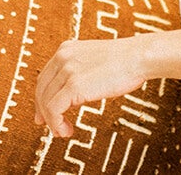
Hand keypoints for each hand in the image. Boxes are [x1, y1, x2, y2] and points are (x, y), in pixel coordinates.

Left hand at [33, 37, 148, 136]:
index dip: (41, 97)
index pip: (45, 76)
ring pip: (46, 102)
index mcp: (66, 49)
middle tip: (46, 124)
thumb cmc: (125, 61)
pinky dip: (56, 124)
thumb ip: (79, 71)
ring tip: (63, 131)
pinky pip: (54, 110)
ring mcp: (67, 71)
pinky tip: (66, 130)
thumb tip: (70, 95)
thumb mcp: (93, 60)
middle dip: (42, 110)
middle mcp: (62, 57)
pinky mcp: (73, 85)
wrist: (138, 57)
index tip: (44, 112)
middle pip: (41, 89)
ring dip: (51, 121)